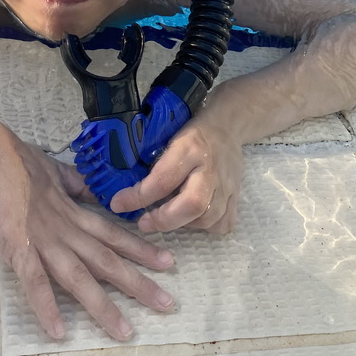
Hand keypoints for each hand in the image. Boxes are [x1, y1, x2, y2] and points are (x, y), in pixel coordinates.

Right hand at [0, 119, 175, 341]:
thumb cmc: (13, 158)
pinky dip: (46, 306)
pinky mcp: (18, 247)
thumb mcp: (51, 168)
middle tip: (168, 304)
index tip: (167, 262)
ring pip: (79, 277)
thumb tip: (87, 188)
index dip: (140, 249)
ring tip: (125, 330)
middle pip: (106, 260)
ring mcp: (43, 239)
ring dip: (103, 306)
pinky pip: (34, 282)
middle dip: (138, 283)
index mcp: (71, 210)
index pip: (113, 233)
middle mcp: (64, 228)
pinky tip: (59, 331)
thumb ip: (71, 183)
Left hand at [108, 115, 242, 233]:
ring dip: (183, 225)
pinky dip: (205, 228)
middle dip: (164, 219)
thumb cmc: (191, 132)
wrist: (227, 127)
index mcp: (189, 148)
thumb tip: (125, 189)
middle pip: (192, 204)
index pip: (163, 178)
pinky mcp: (237, 197)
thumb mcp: (169, 136)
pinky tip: (192, 219)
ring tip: (166, 218)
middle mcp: (210, 169)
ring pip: (207, 218)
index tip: (118, 204)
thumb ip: (153, 162)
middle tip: (143, 222)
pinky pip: (223, 224)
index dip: (138, 196)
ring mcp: (227, 185)